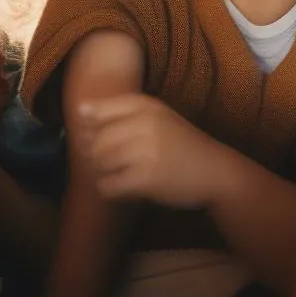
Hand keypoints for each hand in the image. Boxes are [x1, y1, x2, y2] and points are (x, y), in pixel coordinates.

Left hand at [77, 94, 230, 207]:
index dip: (94, 130)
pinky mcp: (146, 178)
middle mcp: (144, 123)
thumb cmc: (181, 145)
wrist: (215, 171)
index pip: (97, 112)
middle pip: (95, 141)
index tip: (110, 141)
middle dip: (98, 157)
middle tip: (119, 165)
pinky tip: (127, 189)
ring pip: (98, 164)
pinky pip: (108, 186)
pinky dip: (112, 191)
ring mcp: (145, 151)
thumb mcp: (157, 118)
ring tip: (125, 175)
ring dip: (106, 174)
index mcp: (145, 105)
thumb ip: (119, 112)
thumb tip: (79, 110)